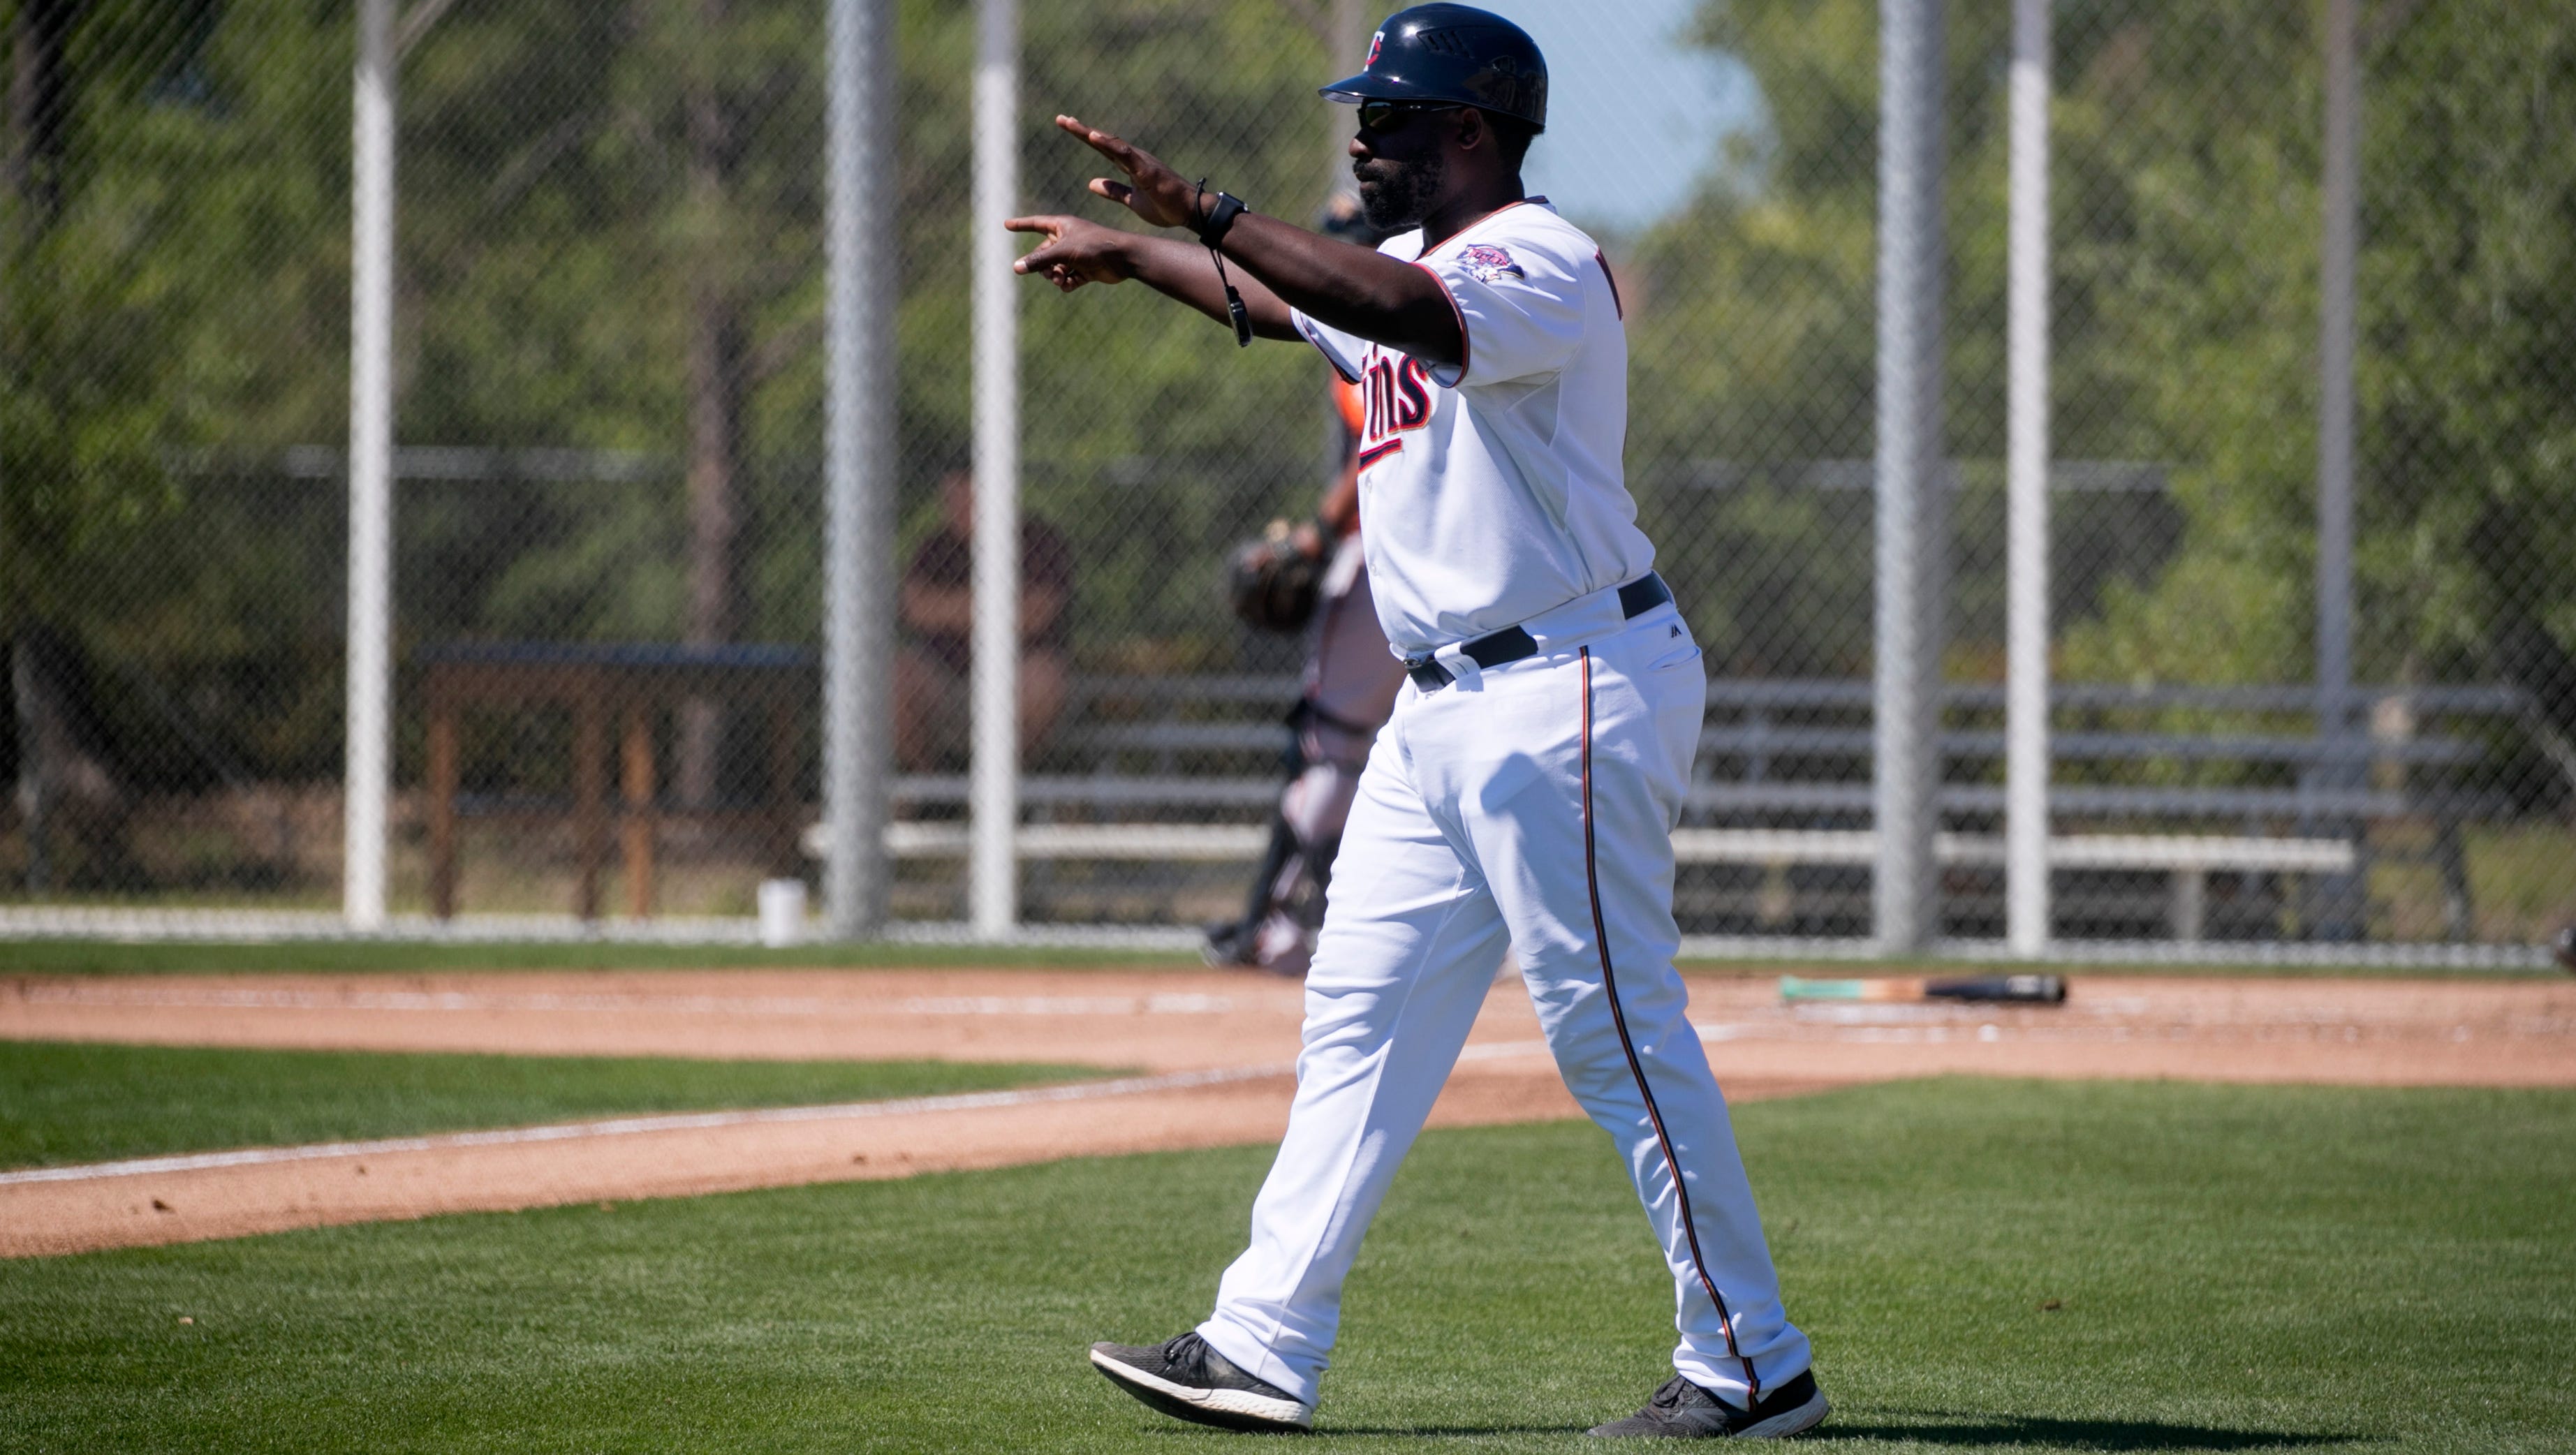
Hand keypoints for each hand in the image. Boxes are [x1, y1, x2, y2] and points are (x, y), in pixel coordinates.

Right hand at [1005, 214, 1137, 291]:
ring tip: (1060, 280)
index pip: (1036, 224)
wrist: (1123, 258)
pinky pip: (1068, 278)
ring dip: (1054, 276)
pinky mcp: (1085, 269)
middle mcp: (1068, 238)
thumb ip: (1039, 260)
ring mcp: (1076, 254)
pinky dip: (1067, 283)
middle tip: (1051, 273)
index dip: (1021, 225)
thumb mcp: (1063, 252)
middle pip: (1043, 253)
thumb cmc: (1094, 246)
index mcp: (1062, 226)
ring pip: (1054, 268)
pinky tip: (1070, 285)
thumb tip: (1016, 267)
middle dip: (1043, 266)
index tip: (1006, 224)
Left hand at [1052, 114, 1203, 230]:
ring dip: (1089, 133)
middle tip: (1061, 119)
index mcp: (1129, 166)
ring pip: (1111, 143)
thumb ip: (1113, 191)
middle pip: (1103, 141)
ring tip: (1070, 124)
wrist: (1190, 212)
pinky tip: (1093, 136)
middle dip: (1081, 130)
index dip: (1085, 137)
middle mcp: (1133, 158)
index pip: (1103, 149)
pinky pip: (1124, 154)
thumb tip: (1091, 183)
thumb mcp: (1132, 200)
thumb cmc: (1166, 206)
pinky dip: (1108, 144)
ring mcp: (1140, 162)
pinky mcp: (1146, 169)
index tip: (1067, 126)